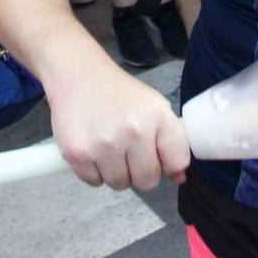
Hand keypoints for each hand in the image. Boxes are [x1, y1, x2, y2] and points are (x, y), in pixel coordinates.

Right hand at [48, 57, 190, 190]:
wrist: (78, 74)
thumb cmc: (117, 92)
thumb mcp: (153, 106)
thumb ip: (171, 141)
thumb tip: (179, 177)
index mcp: (158, 116)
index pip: (177, 161)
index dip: (167, 164)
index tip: (156, 156)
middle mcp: (134, 131)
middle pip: (147, 181)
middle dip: (139, 172)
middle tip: (128, 152)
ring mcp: (105, 144)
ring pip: (120, 184)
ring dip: (115, 172)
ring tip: (108, 147)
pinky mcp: (78, 153)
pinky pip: (94, 182)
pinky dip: (93, 171)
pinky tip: (92, 148)